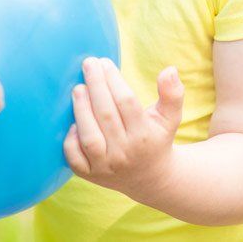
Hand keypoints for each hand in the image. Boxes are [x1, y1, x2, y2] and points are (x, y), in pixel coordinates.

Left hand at [64, 57, 183, 196]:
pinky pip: (75, 159)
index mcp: (145, 137)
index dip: (114, 80)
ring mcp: (106, 166)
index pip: (126, 102)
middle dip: (95, 86)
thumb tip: (170, 70)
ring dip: (81, 109)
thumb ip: (172, 94)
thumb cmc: (156, 139)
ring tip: (78, 88)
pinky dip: (70, 141)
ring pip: (90, 137)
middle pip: (106, 115)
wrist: (149, 179)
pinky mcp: (90, 175)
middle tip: (88, 64)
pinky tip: (72, 121)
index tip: (105, 62)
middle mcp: (125, 153)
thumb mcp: (170, 118)